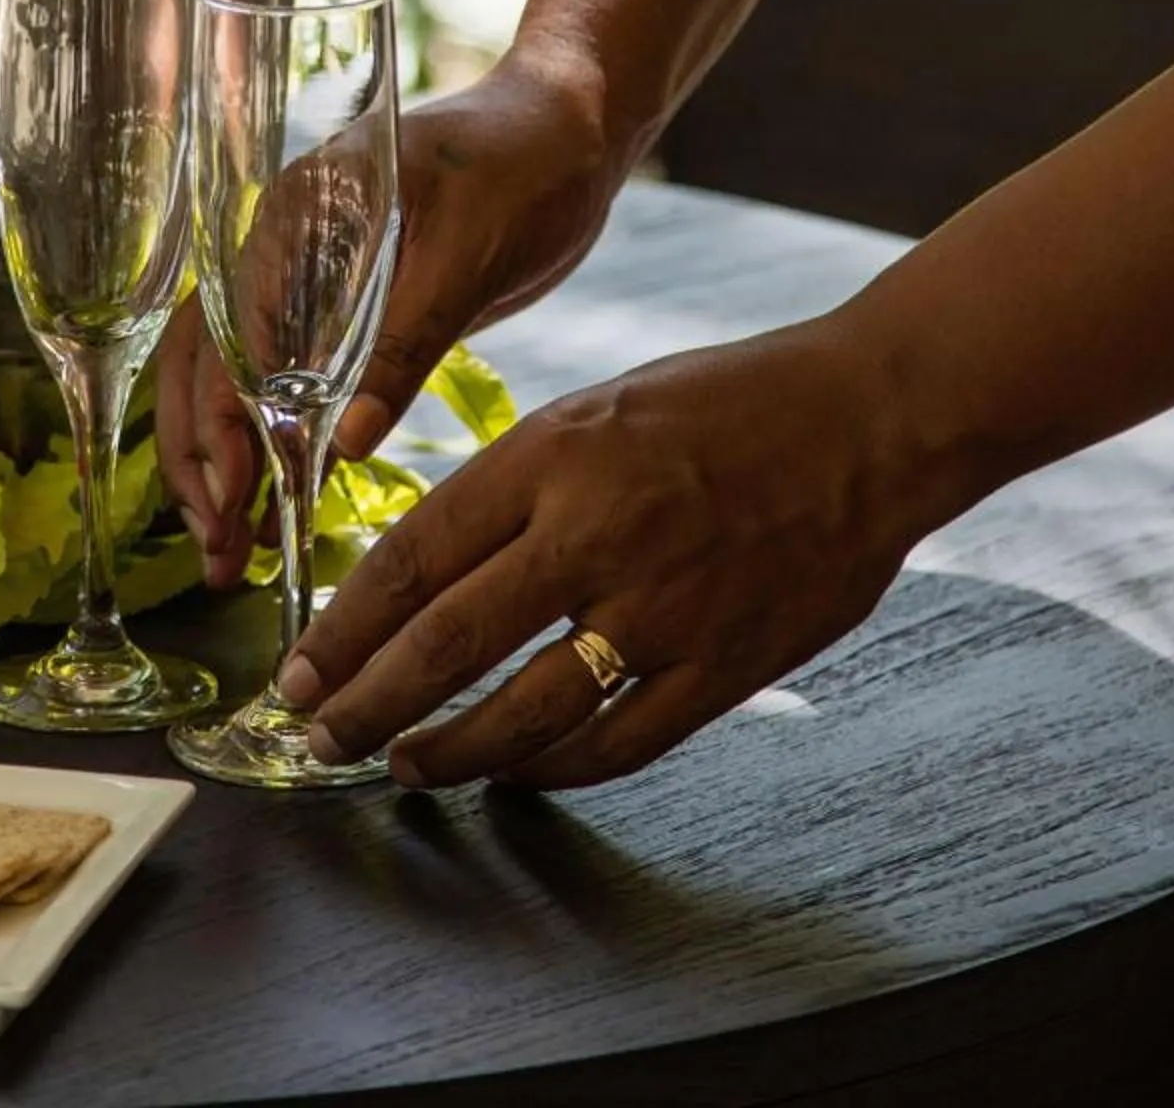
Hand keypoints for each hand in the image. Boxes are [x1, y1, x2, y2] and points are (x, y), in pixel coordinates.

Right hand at [154, 46, 623, 587]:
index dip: (217, 419)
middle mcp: (280, 248)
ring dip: (223, 466)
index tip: (231, 496)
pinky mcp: (345, 314)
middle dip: (200, 462)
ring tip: (230, 556)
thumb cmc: (523, 164)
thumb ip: (404, 342)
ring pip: (232, 384)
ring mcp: (307, 281)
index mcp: (292, 215)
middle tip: (220, 555)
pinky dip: (273, 448)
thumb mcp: (467, 253)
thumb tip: (341, 446)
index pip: (225, 330)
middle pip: (205, 365)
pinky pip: (285, 387)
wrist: (572, 128)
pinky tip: (276, 508)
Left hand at [273, 310, 970, 788]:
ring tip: (408, 767)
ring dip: (451, 752)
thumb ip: (514, 484)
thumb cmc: (729, 401)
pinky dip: (554, 769)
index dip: (344, 628)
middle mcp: (598, 534)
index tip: (299, 670)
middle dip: (367, 704)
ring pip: (524, 713)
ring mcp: (665, 609)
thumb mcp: (598, 405)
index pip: (414, 558)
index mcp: (555, 455)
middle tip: (319, 737)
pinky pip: (618, 743)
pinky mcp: (725, 665)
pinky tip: (517, 774)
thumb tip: (423, 567)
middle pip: (447, 644)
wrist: (874, 415)